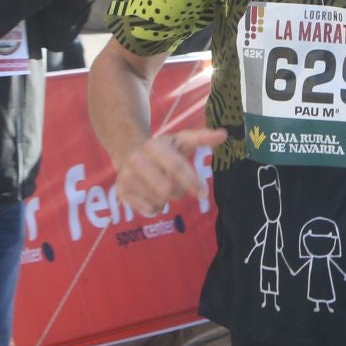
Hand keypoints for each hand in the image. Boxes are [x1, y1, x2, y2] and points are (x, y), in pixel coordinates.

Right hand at [112, 128, 227, 212]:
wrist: (128, 150)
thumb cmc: (162, 147)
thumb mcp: (181, 139)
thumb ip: (202, 138)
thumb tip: (224, 135)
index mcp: (154, 146)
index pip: (176, 167)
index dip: (192, 182)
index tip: (204, 194)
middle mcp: (137, 161)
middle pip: (168, 190)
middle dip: (179, 192)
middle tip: (178, 186)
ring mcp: (126, 177)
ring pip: (160, 202)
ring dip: (167, 199)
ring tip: (161, 184)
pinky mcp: (121, 192)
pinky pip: (149, 211)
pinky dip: (157, 207)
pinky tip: (151, 193)